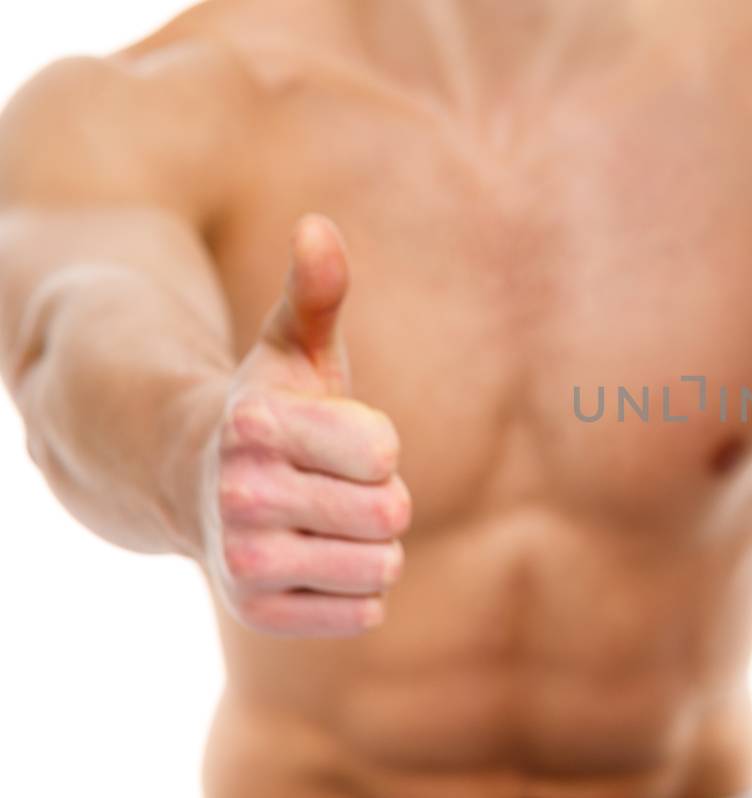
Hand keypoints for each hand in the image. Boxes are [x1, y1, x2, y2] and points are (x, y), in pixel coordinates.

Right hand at [198, 216, 409, 636]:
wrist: (194, 488)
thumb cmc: (271, 414)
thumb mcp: (294, 351)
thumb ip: (315, 293)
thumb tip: (317, 225)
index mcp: (256, 426)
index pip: (384, 450)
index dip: (377, 444)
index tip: (340, 438)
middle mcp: (240, 495)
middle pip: (391, 512)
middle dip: (382, 496)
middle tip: (336, 486)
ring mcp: (245, 561)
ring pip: (383, 565)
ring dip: (372, 545)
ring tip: (325, 524)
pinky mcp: (260, 614)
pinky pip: (365, 611)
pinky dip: (357, 591)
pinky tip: (315, 563)